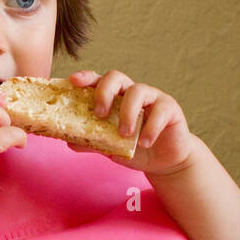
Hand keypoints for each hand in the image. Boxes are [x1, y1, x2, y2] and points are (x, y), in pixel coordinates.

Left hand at [68, 69, 196, 176]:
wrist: (162, 162)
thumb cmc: (135, 149)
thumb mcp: (110, 147)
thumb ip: (92, 142)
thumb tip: (69, 142)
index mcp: (115, 98)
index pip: (99, 80)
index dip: (86, 77)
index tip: (73, 81)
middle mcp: (132, 92)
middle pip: (116, 77)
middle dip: (105, 92)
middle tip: (100, 114)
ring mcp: (152, 97)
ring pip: (138, 91)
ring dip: (127, 113)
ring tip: (124, 134)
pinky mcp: (170, 108)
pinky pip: (160, 111)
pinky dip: (150, 128)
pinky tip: (144, 143)